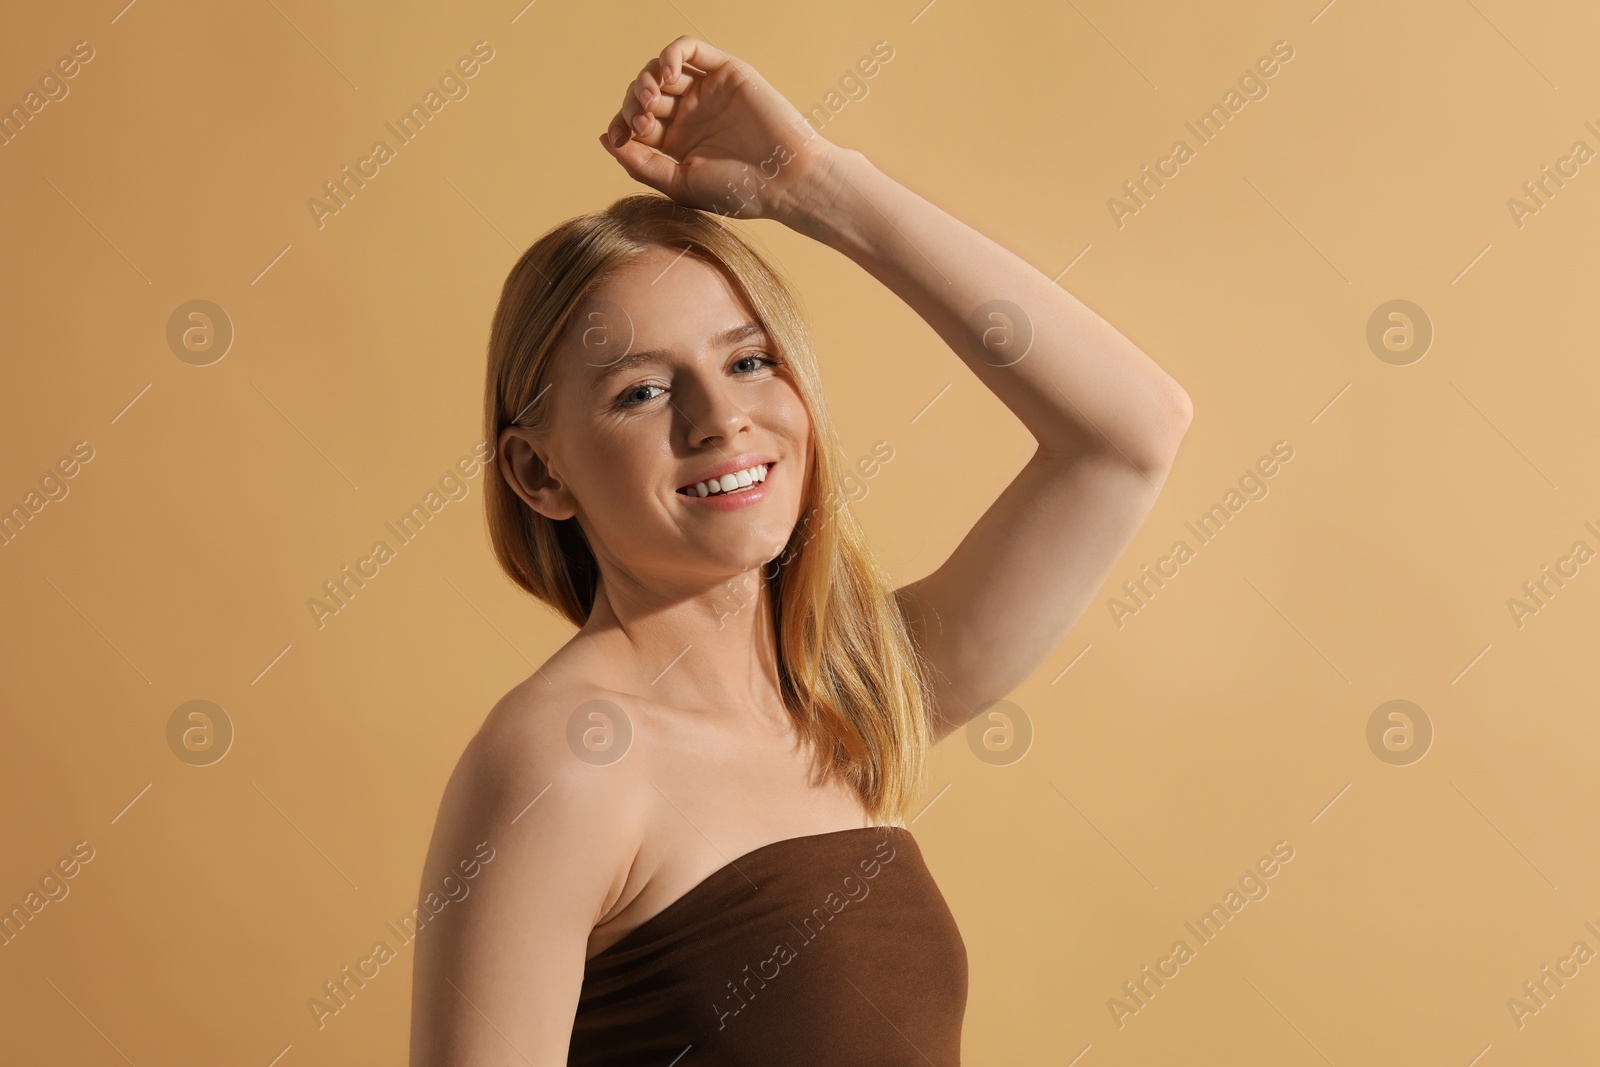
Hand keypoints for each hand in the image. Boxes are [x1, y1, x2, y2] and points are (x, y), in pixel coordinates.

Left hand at [599, 36, 843, 226]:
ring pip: (661, 70)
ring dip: (647, 80)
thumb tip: (607, 139)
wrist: (786, 179)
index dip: (621, 124)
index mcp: (678, 145)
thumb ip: (641, 163)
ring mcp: (707, 92)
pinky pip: (689, 50)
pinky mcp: (725, 72)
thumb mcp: (680, 183)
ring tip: (653, 99)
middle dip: (633, 103)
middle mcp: (690, 116)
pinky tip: (668, 76)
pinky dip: (671, 55)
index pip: (635, 123)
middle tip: (642, 119)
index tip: (620, 135)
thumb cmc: (739, 190)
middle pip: (644, 94)